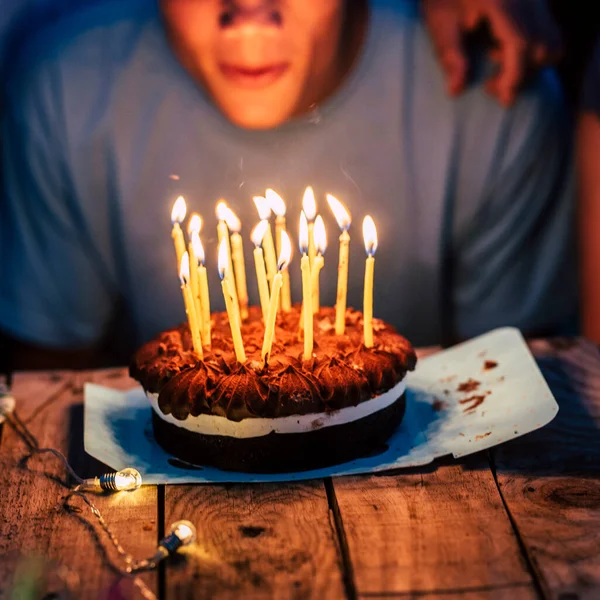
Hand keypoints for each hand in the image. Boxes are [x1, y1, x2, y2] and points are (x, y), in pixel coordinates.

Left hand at [422, 0, 562, 105]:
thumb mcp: (439, 23)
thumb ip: (450, 56)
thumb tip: (456, 90)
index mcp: (503, 2)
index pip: (521, 44)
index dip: (514, 76)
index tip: (502, 98)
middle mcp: (526, 0)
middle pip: (541, 46)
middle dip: (521, 75)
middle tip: (491, 87)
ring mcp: (535, 1)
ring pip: (551, 42)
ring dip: (530, 66)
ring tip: (499, 68)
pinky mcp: (535, 4)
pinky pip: (548, 34)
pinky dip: (534, 52)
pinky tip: (506, 53)